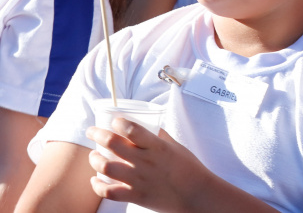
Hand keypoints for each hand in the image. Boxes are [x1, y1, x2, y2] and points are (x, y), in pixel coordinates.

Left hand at [87, 120, 211, 211]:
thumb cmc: (189, 168)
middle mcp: (145, 162)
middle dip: (97, 134)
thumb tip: (146, 126)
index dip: (118, 122)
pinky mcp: (135, 196)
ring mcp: (139, 180)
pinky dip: (97, 185)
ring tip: (94, 155)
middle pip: (113, 144)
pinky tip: (96, 179)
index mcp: (157, 147)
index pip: (132, 129)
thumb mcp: (176, 147)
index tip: (114, 120)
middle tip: (92, 131)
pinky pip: (108, 191)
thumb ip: (159, 136)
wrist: (196, 195)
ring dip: (95, 159)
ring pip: (106, 167)